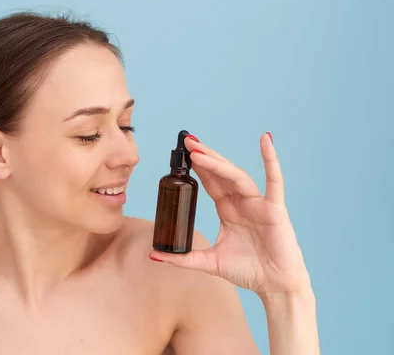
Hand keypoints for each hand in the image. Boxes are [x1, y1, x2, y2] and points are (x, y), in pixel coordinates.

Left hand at [149, 132, 309, 296]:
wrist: (274, 286)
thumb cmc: (248, 271)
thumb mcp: (209, 262)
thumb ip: (182, 258)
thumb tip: (153, 255)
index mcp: (228, 210)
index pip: (210, 183)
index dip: (198, 168)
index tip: (183, 154)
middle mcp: (242, 202)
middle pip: (221, 173)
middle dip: (204, 157)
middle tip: (186, 141)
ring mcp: (258, 203)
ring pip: (237, 176)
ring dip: (218, 161)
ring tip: (199, 149)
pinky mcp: (274, 208)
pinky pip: (274, 180)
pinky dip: (271, 159)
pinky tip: (265, 140)